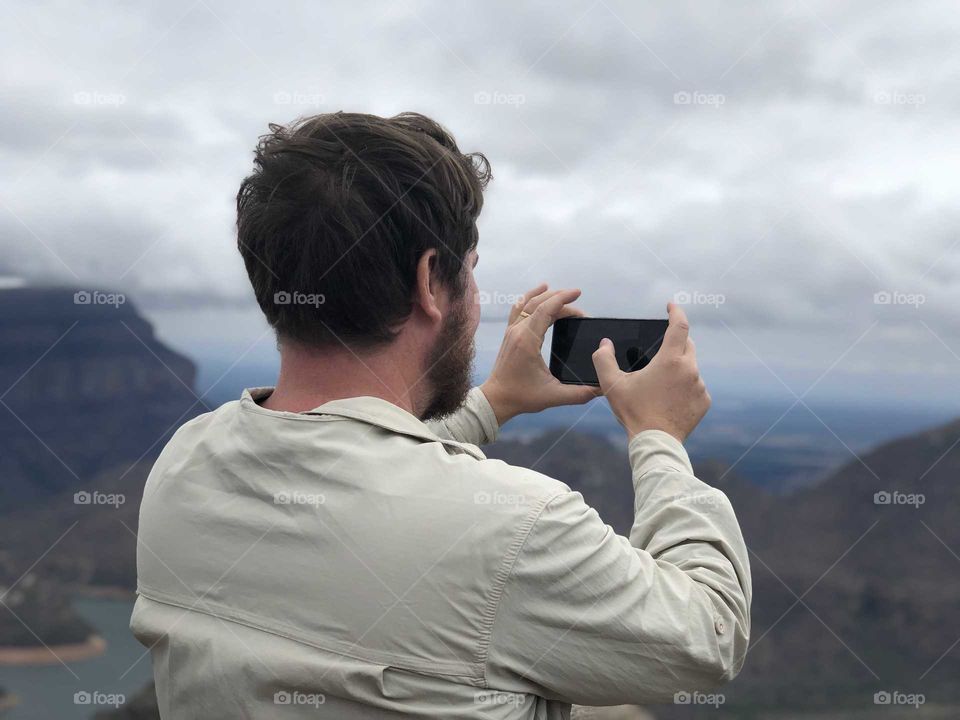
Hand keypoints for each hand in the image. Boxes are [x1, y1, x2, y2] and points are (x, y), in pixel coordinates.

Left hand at [480, 284, 600, 424]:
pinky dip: (529, 298)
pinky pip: (518, 308)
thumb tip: (602, 389)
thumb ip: (579, 394)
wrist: (496, 399)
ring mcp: (511, 331)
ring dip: (545, 296)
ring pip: (527, 303)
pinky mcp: (509, 334)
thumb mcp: (553, 397)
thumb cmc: (522, 396)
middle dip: (560, 299)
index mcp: (527, 340)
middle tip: (579, 305)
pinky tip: (539, 292)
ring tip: (561, 293)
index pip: (546, 309)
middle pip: (539, 303)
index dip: (563, 298)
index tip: (578, 293)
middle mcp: (517, 331)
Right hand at [592, 302, 709, 442]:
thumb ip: (603, 359)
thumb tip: (604, 344)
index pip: (679, 325)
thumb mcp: (611, 384)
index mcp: (670, 360)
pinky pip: (695, 387)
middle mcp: (690, 369)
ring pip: (690, 367)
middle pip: (687, 344)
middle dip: (675, 342)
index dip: (676, 311)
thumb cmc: (634, 412)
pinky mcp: (704, 401)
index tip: (671, 306)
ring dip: (678, 368)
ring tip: (660, 384)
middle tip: (660, 351)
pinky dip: (685, 387)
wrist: (655, 443)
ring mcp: (699, 386)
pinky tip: (670, 399)